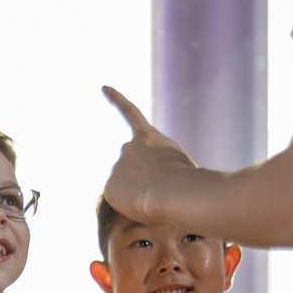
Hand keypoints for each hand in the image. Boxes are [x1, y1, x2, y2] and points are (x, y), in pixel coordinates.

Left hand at [101, 86, 199, 226]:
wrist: (175, 191)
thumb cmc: (189, 184)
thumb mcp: (183, 169)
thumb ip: (164, 171)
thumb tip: (151, 187)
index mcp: (150, 138)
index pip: (130, 114)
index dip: (116, 99)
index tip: (103, 87)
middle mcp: (129, 147)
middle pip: (132, 170)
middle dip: (143, 182)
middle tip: (160, 190)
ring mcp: (118, 165)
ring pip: (127, 188)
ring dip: (141, 196)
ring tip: (156, 198)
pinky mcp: (110, 185)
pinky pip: (119, 198)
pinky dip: (129, 204)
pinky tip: (137, 200)